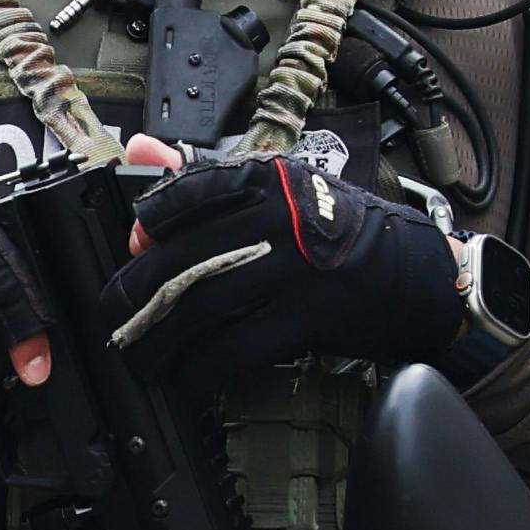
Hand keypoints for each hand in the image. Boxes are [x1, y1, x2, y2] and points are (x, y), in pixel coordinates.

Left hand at [112, 143, 510, 391]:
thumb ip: (207, 179)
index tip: (133, 250)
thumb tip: (139, 148)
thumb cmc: (337, 234)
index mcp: (265, 181)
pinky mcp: (304, 316)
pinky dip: (199, 372)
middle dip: (132, 298)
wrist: (416, 274)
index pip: (182, 193)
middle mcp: (274, 218)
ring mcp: (290, 268)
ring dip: (156, 343)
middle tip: (113, 321)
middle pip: (176, 260)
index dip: (146, 227)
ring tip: (139, 360)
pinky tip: (185, 381)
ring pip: (196, 308)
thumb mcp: (281, 192)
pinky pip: (232, 349)